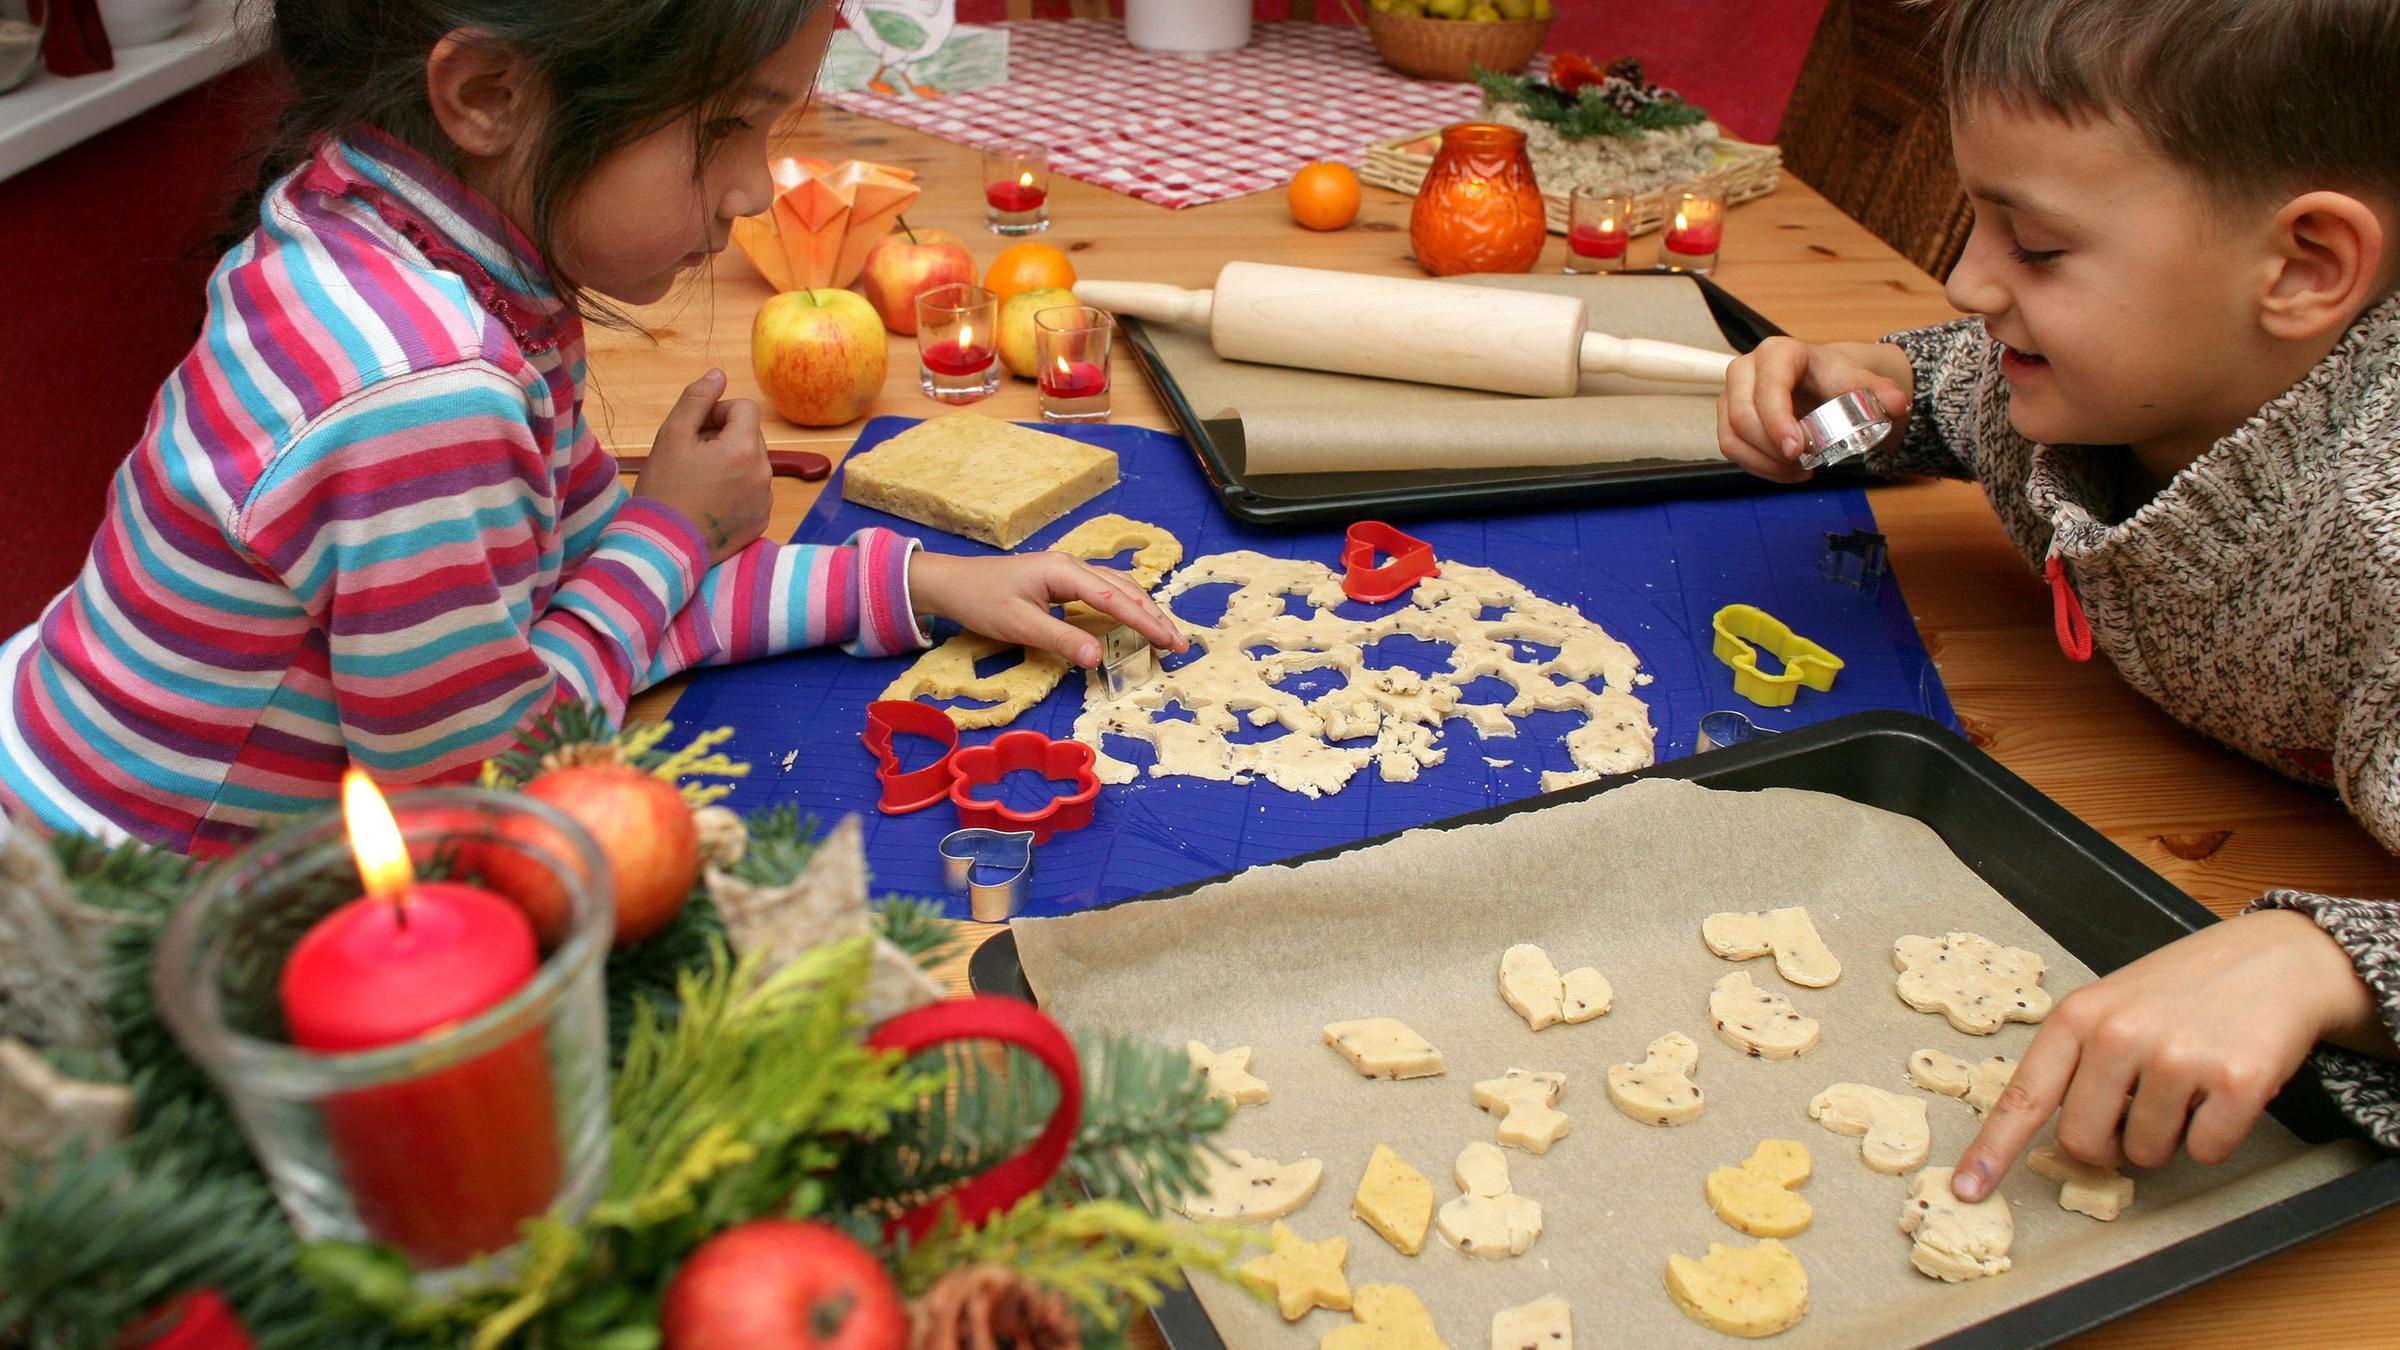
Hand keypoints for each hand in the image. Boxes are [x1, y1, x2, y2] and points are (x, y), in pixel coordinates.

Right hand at [632, 369, 770, 565]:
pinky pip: (754, 491)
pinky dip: (736, 489)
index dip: (718, 413)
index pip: (745, 408)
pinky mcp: (761, 521)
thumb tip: (719, 374)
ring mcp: (765, 500)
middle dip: (725, 438)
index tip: (695, 431)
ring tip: (699, 482)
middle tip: (692, 457)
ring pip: (752, 463)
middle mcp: (763, 473)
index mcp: (744, 448)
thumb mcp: (672, 435)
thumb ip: (697, 398)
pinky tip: (709, 502)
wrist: (662, 545)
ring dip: (731, 463)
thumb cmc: (664, 488)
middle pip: (750, 436)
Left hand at [906, 550, 1190, 667]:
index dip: (1146, 621)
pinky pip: (1103, 592)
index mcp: (1064, 571)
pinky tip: (1133, 620)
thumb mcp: (1019, 624)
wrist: (951, 582)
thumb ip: (1060, 639)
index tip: (1169, 642)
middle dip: (1154, 616)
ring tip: (1165, 635)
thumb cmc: (981, 601)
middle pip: (1126, 589)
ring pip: (1118, 587)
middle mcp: (1072, 565)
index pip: (1115, 598)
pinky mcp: (1062, 581)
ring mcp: (1068, 571)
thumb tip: (1098, 658)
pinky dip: (1125, 606)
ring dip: (1143, 610)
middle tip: (1179, 644)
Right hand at [1716, 338, 1913, 482]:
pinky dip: (1757, 466)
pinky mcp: (1726, 416)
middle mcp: (1745, 369)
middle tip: (1802, 465)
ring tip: (1797, 471)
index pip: (1768, 389)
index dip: (1778, 423)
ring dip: (1763, 463)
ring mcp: (1731, 393)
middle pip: (1742, 417)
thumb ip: (1879, 391)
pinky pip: (1730, 448)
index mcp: (1778, 353)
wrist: (1817, 379)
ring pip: (1731, 436)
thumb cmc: (1832, 377)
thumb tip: (1898, 404)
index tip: (1798, 451)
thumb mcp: (1857, 380)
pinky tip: (1785, 471)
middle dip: (1770, 449)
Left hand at [1950, 908, 2381, 1201]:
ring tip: (2188, 1084)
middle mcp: (2119, 1034)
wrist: (2277, 959)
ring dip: (2167, 1136)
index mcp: (2078, 1016)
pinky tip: (2224, 1088)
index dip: (1993, 1149)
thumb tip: (2058, 1136)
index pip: (2024, 1095)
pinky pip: (2206, 1150)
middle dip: (2109, 1144)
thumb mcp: (2114, 1004)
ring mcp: (2177, 1057)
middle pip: (2084, 1142)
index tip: (1967, 1188)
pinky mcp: (2235, 1080)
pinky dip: (2216, 1135)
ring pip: (2146, 1153)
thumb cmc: (2185, 989)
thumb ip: (2080, 1059)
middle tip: (2139, 1108)